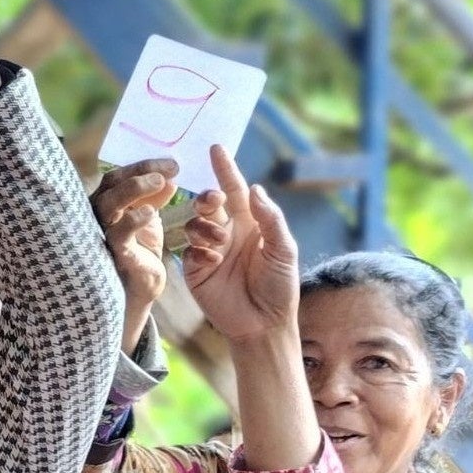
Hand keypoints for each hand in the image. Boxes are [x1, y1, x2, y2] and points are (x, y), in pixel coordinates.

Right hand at [92, 159, 178, 352]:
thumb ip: (155, 197)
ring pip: (107, 204)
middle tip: (170, 170)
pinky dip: (131, 221)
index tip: (174, 164)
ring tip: (160, 183)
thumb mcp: (149, 219)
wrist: (138, 288)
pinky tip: (150, 213)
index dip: (145, 165)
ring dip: (133, 189)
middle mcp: (98, 215)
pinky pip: (117, 235)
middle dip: (140, 172)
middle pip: (111, 184)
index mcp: (108, 202)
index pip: (121, 175)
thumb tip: (170, 177)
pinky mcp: (112, 255)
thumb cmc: (140, 250)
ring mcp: (101, 234)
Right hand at [181, 144, 299, 345]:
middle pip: (209, 204)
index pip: (235, 191)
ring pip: (194, 223)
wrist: (263, 324)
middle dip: (208, 198)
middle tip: (214, 203)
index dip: (225, 170)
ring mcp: (209, 251)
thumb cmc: (279, 286)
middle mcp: (227, 233)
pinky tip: (212, 262)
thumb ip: (271, 218)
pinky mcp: (194, 270)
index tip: (216, 148)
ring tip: (219, 244)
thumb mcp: (284, 250)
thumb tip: (255, 188)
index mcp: (250, 224)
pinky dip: (199, 250)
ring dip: (205, 227)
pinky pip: (188, 250)